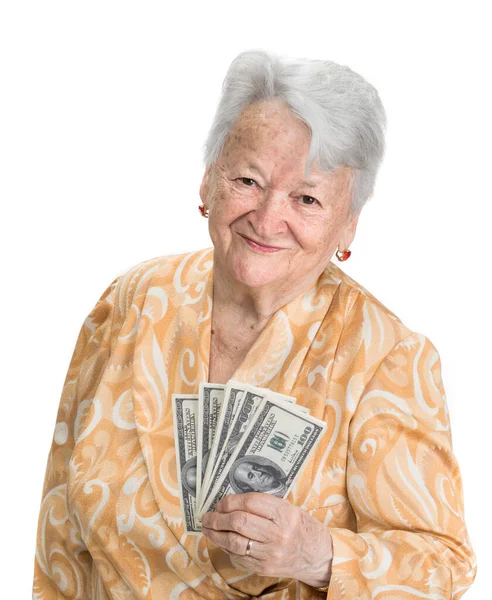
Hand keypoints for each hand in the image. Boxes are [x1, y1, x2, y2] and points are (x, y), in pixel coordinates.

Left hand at [201, 493, 332, 587]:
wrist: (318, 555)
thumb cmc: (301, 526)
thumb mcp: (288, 507)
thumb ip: (263, 504)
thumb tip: (231, 503)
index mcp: (284, 514)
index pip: (250, 504)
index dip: (230, 501)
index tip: (221, 502)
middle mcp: (278, 534)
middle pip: (239, 523)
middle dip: (218, 518)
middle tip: (207, 515)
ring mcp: (270, 554)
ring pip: (235, 542)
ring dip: (216, 534)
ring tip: (207, 527)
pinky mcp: (265, 568)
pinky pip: (239, 557)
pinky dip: (226, 547)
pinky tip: (221, 540)